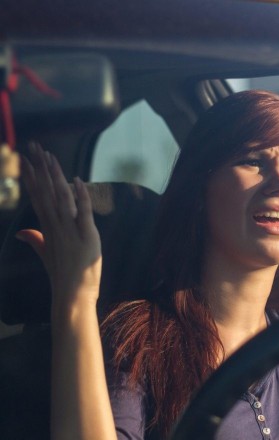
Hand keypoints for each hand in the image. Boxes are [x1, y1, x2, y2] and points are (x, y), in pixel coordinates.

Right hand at [17, 143, 101, 310]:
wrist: (72, 295)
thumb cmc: (62, 275)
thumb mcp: (46, 255)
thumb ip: (35, 240)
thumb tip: (21, 232)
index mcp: (48, 228)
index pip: (38, 197)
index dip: (33, 178)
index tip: (27, 160)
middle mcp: (56, 226)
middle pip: (46, 192)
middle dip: (40, 169)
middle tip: (34, 147)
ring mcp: (70, 231)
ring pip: (61, 198)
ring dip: (56, 177)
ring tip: (51, 157)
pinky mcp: (87, 236)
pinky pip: (83, 213)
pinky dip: (81, 197)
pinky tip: (77, 181)